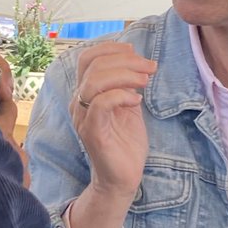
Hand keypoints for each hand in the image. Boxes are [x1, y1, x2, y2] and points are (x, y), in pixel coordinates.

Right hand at [69, 42, 155, 200]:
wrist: (122, 178)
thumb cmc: (125, 143)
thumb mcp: (128, 105)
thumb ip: (126, 84)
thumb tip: (136, 61)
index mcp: (85, 93)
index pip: (88, 58)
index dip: (112, 48)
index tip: (136, 53)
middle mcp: (78, 102)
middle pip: (93, 65)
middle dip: (126, 60)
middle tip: (149, 68)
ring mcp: (83, 117)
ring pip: (95, 81)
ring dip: (125, 75)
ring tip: (145, 81)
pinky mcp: (92, 132)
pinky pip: (100, 104)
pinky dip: (121, 95)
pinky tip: (137, 100)